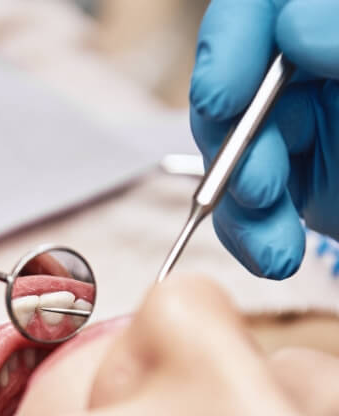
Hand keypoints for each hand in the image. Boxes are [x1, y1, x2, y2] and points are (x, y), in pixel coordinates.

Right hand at [190, 0, 338, 278]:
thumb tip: (298, 25)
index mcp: (333, 28)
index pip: (263, 10)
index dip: (230, 47)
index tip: (224, 98)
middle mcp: (316, 69)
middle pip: (237, 89)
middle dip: (236, 146)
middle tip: (260, 188)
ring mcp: (304, 126)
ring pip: (234, 155)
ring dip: (241, 207)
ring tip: (274, 247)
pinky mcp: (297, 180)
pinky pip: (248, 204)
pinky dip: (251, 234)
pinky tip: (274, 255)